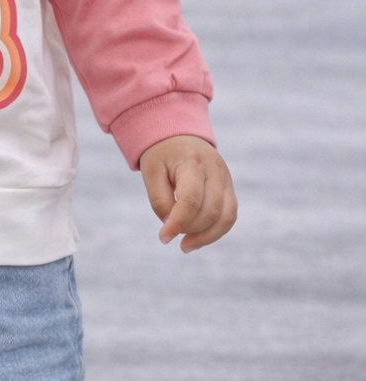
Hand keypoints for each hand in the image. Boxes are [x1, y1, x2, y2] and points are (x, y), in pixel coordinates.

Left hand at [139, 135, 236, 252]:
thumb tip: (172, 225)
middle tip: (170, 235)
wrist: (179, 135)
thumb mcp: (151, 172)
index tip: (163, 238)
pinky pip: (230, 216)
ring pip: (227, 216)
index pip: (191, 199)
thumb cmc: (161, 155)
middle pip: (211, 210)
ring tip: (186, 246)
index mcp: (192, 162)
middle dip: (191, 230)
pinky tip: (198, 239)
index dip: (178, 222)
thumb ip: (160, 200)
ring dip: (207, 237)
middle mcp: (215, 170)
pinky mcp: (229, 188)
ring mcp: (226, 179)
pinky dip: (216, 231)